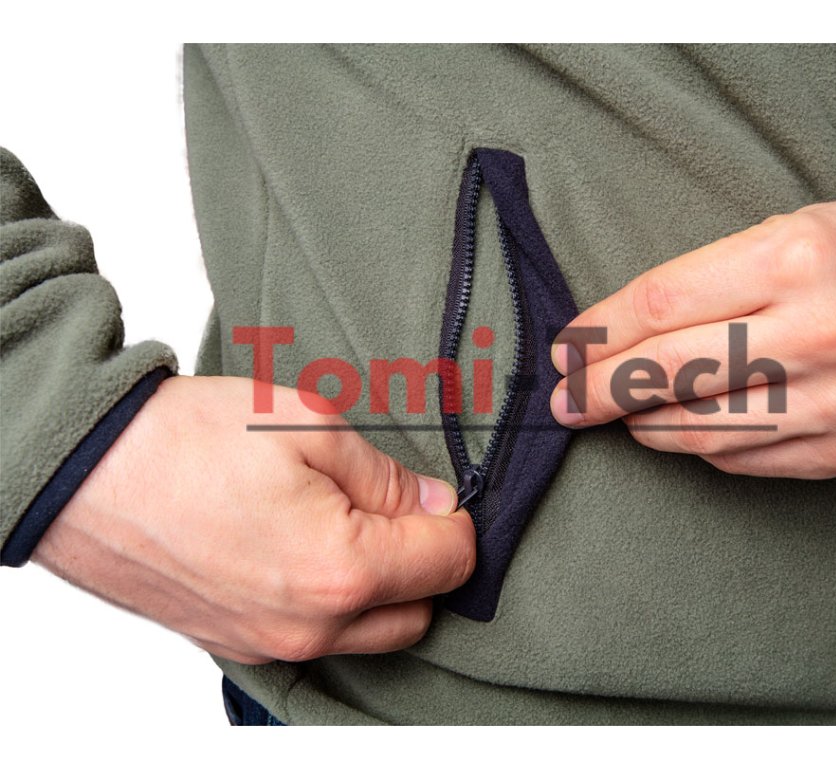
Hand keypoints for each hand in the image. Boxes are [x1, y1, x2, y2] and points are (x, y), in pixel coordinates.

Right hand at [33, 375, 475, 663]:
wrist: (84, 472)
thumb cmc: (185, 441)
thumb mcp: (309, 425)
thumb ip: (386, 475)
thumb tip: (432, 502)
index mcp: (339, 570)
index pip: (449, 564)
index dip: (456, 521)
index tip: (439, 495)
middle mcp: (308, 625)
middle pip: (419, 614)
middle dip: (425, 563)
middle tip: (399, 509)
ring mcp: (269, 643)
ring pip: (369, 636)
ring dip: (382, 591)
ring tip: (350, 527)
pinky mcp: (237, 644)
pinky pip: (316, 639)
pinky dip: (332, 605)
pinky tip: (307, 552)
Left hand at [550, 200, 835, 478]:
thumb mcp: (780, 232)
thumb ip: (698, 284)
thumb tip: (610, 339)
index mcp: (793, 260)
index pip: (660, 305)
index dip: (598, 333)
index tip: (565, 349)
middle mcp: (817, 333)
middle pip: (669, 372)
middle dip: (599, 390)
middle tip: (565, 400)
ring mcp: (834, 400)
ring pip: (698, 429)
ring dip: (641, 424)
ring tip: (617, 413)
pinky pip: (740, 460)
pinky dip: (695, 446)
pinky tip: (676, 428)